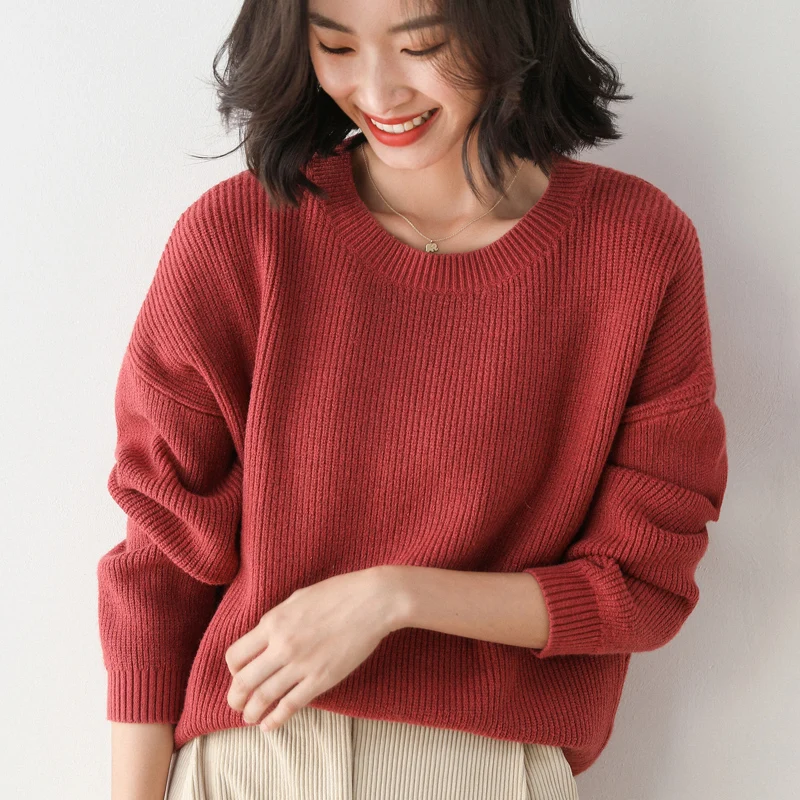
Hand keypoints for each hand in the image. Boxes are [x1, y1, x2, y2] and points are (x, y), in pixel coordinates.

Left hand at [224, 566, 400, 731]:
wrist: (373, 601)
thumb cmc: (338, 593)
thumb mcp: (298, 598)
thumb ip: (277, 620)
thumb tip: (264, 637)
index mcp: (273, 623)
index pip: (236, 655)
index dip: (233, 669)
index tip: (239, 674)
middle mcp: (282, 646)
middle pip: (244, 681)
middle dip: (235, 697)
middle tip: (236, 704)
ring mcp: (301, 665)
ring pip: (263, 698)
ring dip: (251, 712)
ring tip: (249, 717)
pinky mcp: (321, 680)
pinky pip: (290, 705)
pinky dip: (275, 719)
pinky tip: (269, 726)